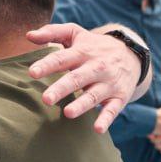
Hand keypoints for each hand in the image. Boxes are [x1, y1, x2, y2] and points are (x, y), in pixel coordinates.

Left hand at [26, 23, 147, 133]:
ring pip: (93, 95)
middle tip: (46, 99)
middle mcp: (96, 67)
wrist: (132, 54)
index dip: (47, 65)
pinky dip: (106, 119)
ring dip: (81, 104)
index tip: (32, 72)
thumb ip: (52, 32)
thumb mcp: (76, 33)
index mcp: (82, 52)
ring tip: (68, 113)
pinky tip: (97, 129)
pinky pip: (112, 109)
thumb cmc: (94, 46)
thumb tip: (28, 35)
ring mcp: (108, 83)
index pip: (62, 58)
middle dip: (62, 88)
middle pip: (77, 78)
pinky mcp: (119, 97)